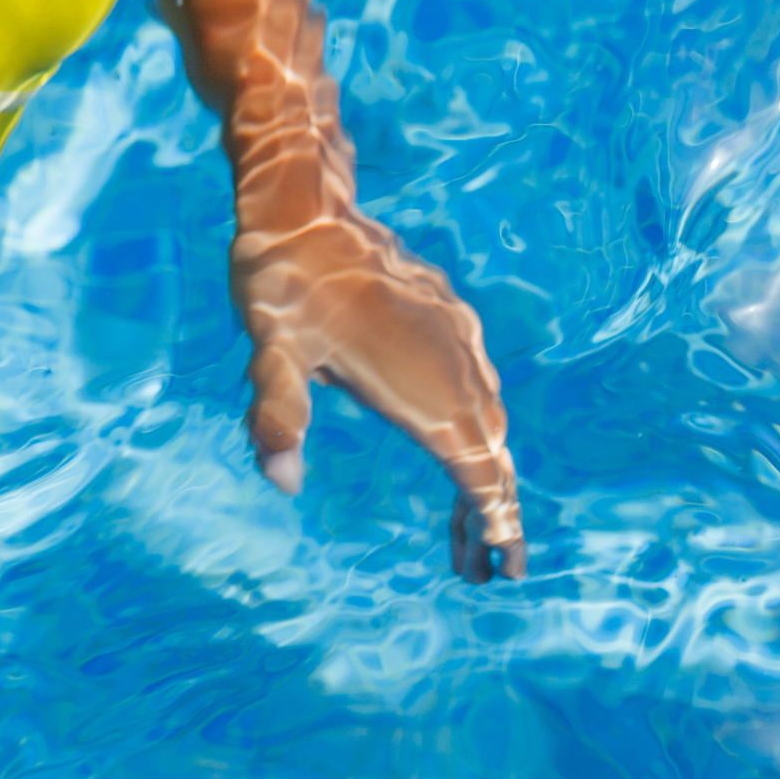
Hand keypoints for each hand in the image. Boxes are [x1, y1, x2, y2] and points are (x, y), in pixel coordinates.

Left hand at [232, 203, 521, 579]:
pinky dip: (477, 430)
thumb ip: (279, 417)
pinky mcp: (450, 320)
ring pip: (488, 420)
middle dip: (492, 515)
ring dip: (484, 474)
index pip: (476, 469)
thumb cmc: (283, 285)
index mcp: (422, 385)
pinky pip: (479, 386)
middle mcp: (454, 364)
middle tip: (487, 571)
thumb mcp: (272, 353)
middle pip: (491, 454)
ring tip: (471, 529)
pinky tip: (459, 447)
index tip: (507, 567)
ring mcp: (458, 339)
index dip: (495, 521)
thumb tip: (282, 481)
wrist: (304, 207)